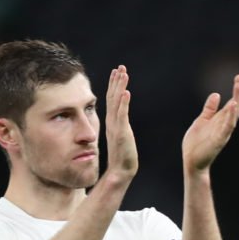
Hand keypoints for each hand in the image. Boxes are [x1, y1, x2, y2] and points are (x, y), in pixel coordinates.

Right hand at [100, 64, 136, 182]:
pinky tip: (127, 92)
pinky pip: (122, 116)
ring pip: (117, 103)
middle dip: (116, 81)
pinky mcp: (122, 133)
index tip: (116, 72)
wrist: (120, 172)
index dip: (113, 85)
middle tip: (120, 67)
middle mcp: (112, 122)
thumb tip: (119, 123)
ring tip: (123, 73)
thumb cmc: (122, 158)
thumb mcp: (120, 138)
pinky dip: (124, 103)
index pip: (112, 100)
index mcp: (112, 122)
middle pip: (113, 97)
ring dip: (120, 87)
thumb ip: (119, 128)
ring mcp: (116, 127)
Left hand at [182, 73, 238, 173]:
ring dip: (238, 98)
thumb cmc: (196, 143)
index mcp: (221, 119)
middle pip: (237, 105)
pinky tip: (233, 104)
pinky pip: (228, 126)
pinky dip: (231, 115)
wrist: (191, 161)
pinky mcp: (219, 139)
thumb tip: (216, 94)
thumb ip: (209, 109)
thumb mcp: (201, 120)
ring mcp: (224, 131)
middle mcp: (225, 124)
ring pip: (235, 113)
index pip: (233, 102)